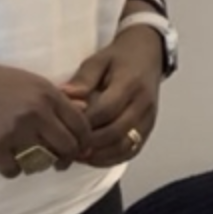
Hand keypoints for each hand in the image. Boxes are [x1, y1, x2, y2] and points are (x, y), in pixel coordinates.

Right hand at [0, 52, 95, 178]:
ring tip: (28, 158)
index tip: (79, 151)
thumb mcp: (27, 81)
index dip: (84, 142)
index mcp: (48, 94)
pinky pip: (13, 171)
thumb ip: (56, 98)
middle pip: (67, 147)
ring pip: (41, 163)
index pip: (81, 126)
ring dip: (37, 165)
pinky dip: (11, 170)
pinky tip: (4, 160)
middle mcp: (36, 112)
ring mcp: (14, 131)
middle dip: (65, 159)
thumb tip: (86, 110)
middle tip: (58, 163)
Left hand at [60, 26, 162, 168]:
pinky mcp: (149, 128)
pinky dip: (113, 158)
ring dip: (100, 154)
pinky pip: (132, 150)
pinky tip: (94, 157)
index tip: (63, 128)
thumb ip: (82, 79)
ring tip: (77, 155)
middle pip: (115, 132)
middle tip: (66, 148)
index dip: (83, 123)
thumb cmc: (120, 58)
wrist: (148, 55)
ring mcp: (149, 118)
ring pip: (124, 145)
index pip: (105, 110)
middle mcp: (143, 104)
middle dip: (89, 143)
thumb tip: (65, 96)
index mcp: (130, 84)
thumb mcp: (98, 61)